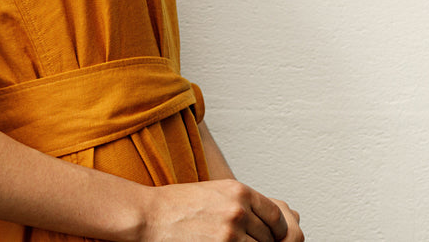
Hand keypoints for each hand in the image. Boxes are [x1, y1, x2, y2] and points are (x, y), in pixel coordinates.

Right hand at [139, 180, 300, 241]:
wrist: (150, 216)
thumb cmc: (178, 205)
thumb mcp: (214, 192)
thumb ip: (241, 203)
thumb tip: (266, 219)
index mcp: (239, 191)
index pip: (276, 215)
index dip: (278, 230)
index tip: (275, 236)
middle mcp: (239, 209)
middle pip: (269, 236)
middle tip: (246, 241)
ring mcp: (231, 231)